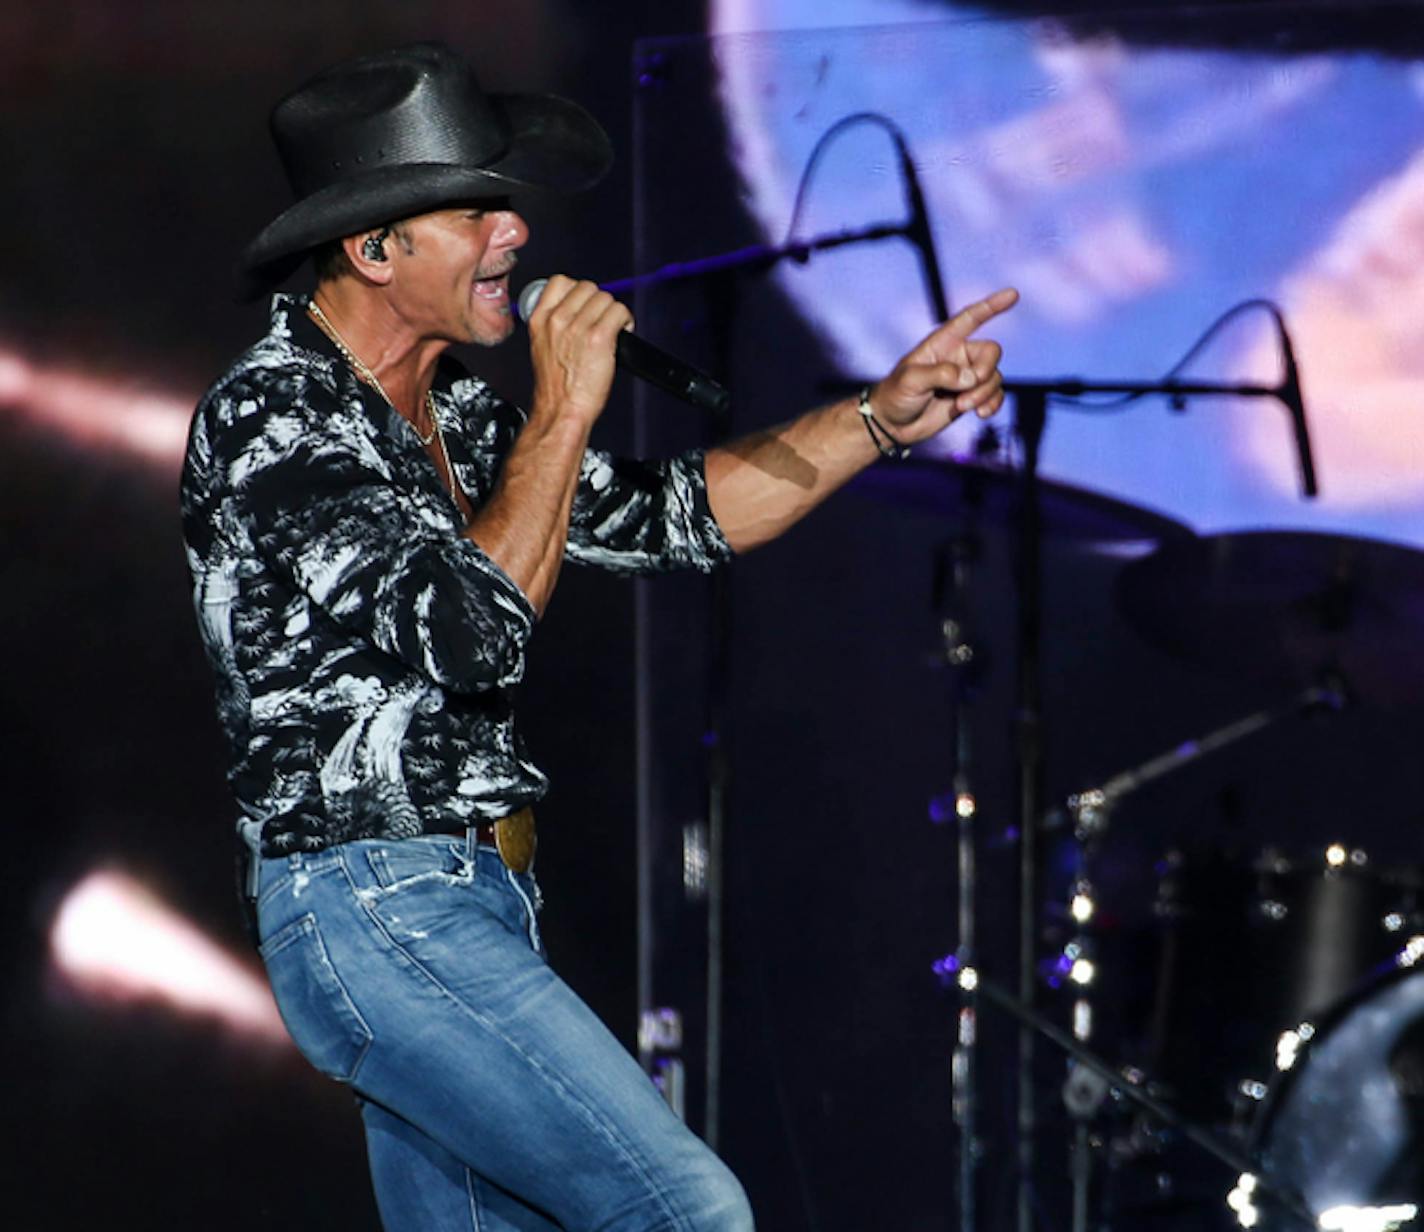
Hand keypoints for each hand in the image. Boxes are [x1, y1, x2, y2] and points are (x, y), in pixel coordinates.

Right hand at [526, 275, 633, 425]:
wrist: (562, 410)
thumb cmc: (556, 388)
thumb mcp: (542, 347)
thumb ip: (555, 325)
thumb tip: (576, 311)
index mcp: (540, 319)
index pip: (560, 281)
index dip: (578, 290)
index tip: (585, 305)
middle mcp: (557, 320)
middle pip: (588, 287)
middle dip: (599, 302)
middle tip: (603, 321)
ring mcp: (578, 327)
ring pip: (606, 298)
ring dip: (614, 312)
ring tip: (614, 329)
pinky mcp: (599, 338)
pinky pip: (619, 311)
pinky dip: (626, 320)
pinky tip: (623, 332)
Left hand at [867, 288, 1018, 444]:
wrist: (893, 424)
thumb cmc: (895, 395)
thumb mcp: (911, 380)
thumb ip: (941, 374)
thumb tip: (971, 378)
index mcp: (943, 342)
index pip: (970, 318)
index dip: (991, 305)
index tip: (1012, 294)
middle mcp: (959, 356)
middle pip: (992, 352)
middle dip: (985, 372)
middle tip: (967, 390)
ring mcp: (966, 377)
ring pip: (995, 377)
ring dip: (984, 394)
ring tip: (962, 406)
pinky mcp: (971, 397)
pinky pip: (996, 395)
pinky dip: (992, 404)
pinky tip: (979, 414)